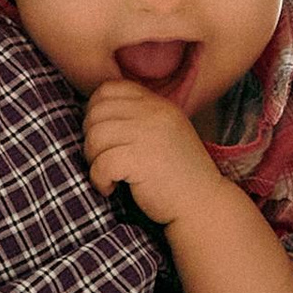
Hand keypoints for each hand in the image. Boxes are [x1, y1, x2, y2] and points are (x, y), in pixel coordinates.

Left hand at [85, 77, 221, 229]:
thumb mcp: (163, 133)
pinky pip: (101, 163)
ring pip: (95, 136)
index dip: (96, 110)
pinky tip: (109, 188)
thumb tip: (92, 113)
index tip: (104, 136)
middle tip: (102, 159)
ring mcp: (149, 135)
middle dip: (90, 138)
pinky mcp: (141, 161)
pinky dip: (98, 179)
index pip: (110, 89)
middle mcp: (154, 113)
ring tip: (107, 175)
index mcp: (158, 104)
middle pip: (97, 112)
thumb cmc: (177, 175)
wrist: (202, 204)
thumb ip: (138, 118)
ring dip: (93, 160)